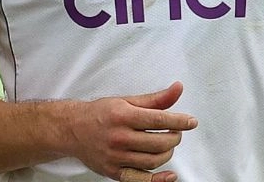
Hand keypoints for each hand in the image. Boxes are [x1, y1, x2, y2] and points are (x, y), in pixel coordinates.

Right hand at [62, 82, 195, 181]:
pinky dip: (159, 180)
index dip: (180, 121)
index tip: (191, 122)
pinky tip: (170, 175)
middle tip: (176, 132)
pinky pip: (141, 180)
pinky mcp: (114, 171)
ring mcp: (116, 156)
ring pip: (153, 160)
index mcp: (122, 116)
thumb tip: (177, 90)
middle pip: (159, 142)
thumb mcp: (125, 101)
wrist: (72, 129)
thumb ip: (154, 99)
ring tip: (167, 145)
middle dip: (175, 137)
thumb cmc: (100, 114)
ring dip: (168, 153)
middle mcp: (119, 137)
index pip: (159, 119)